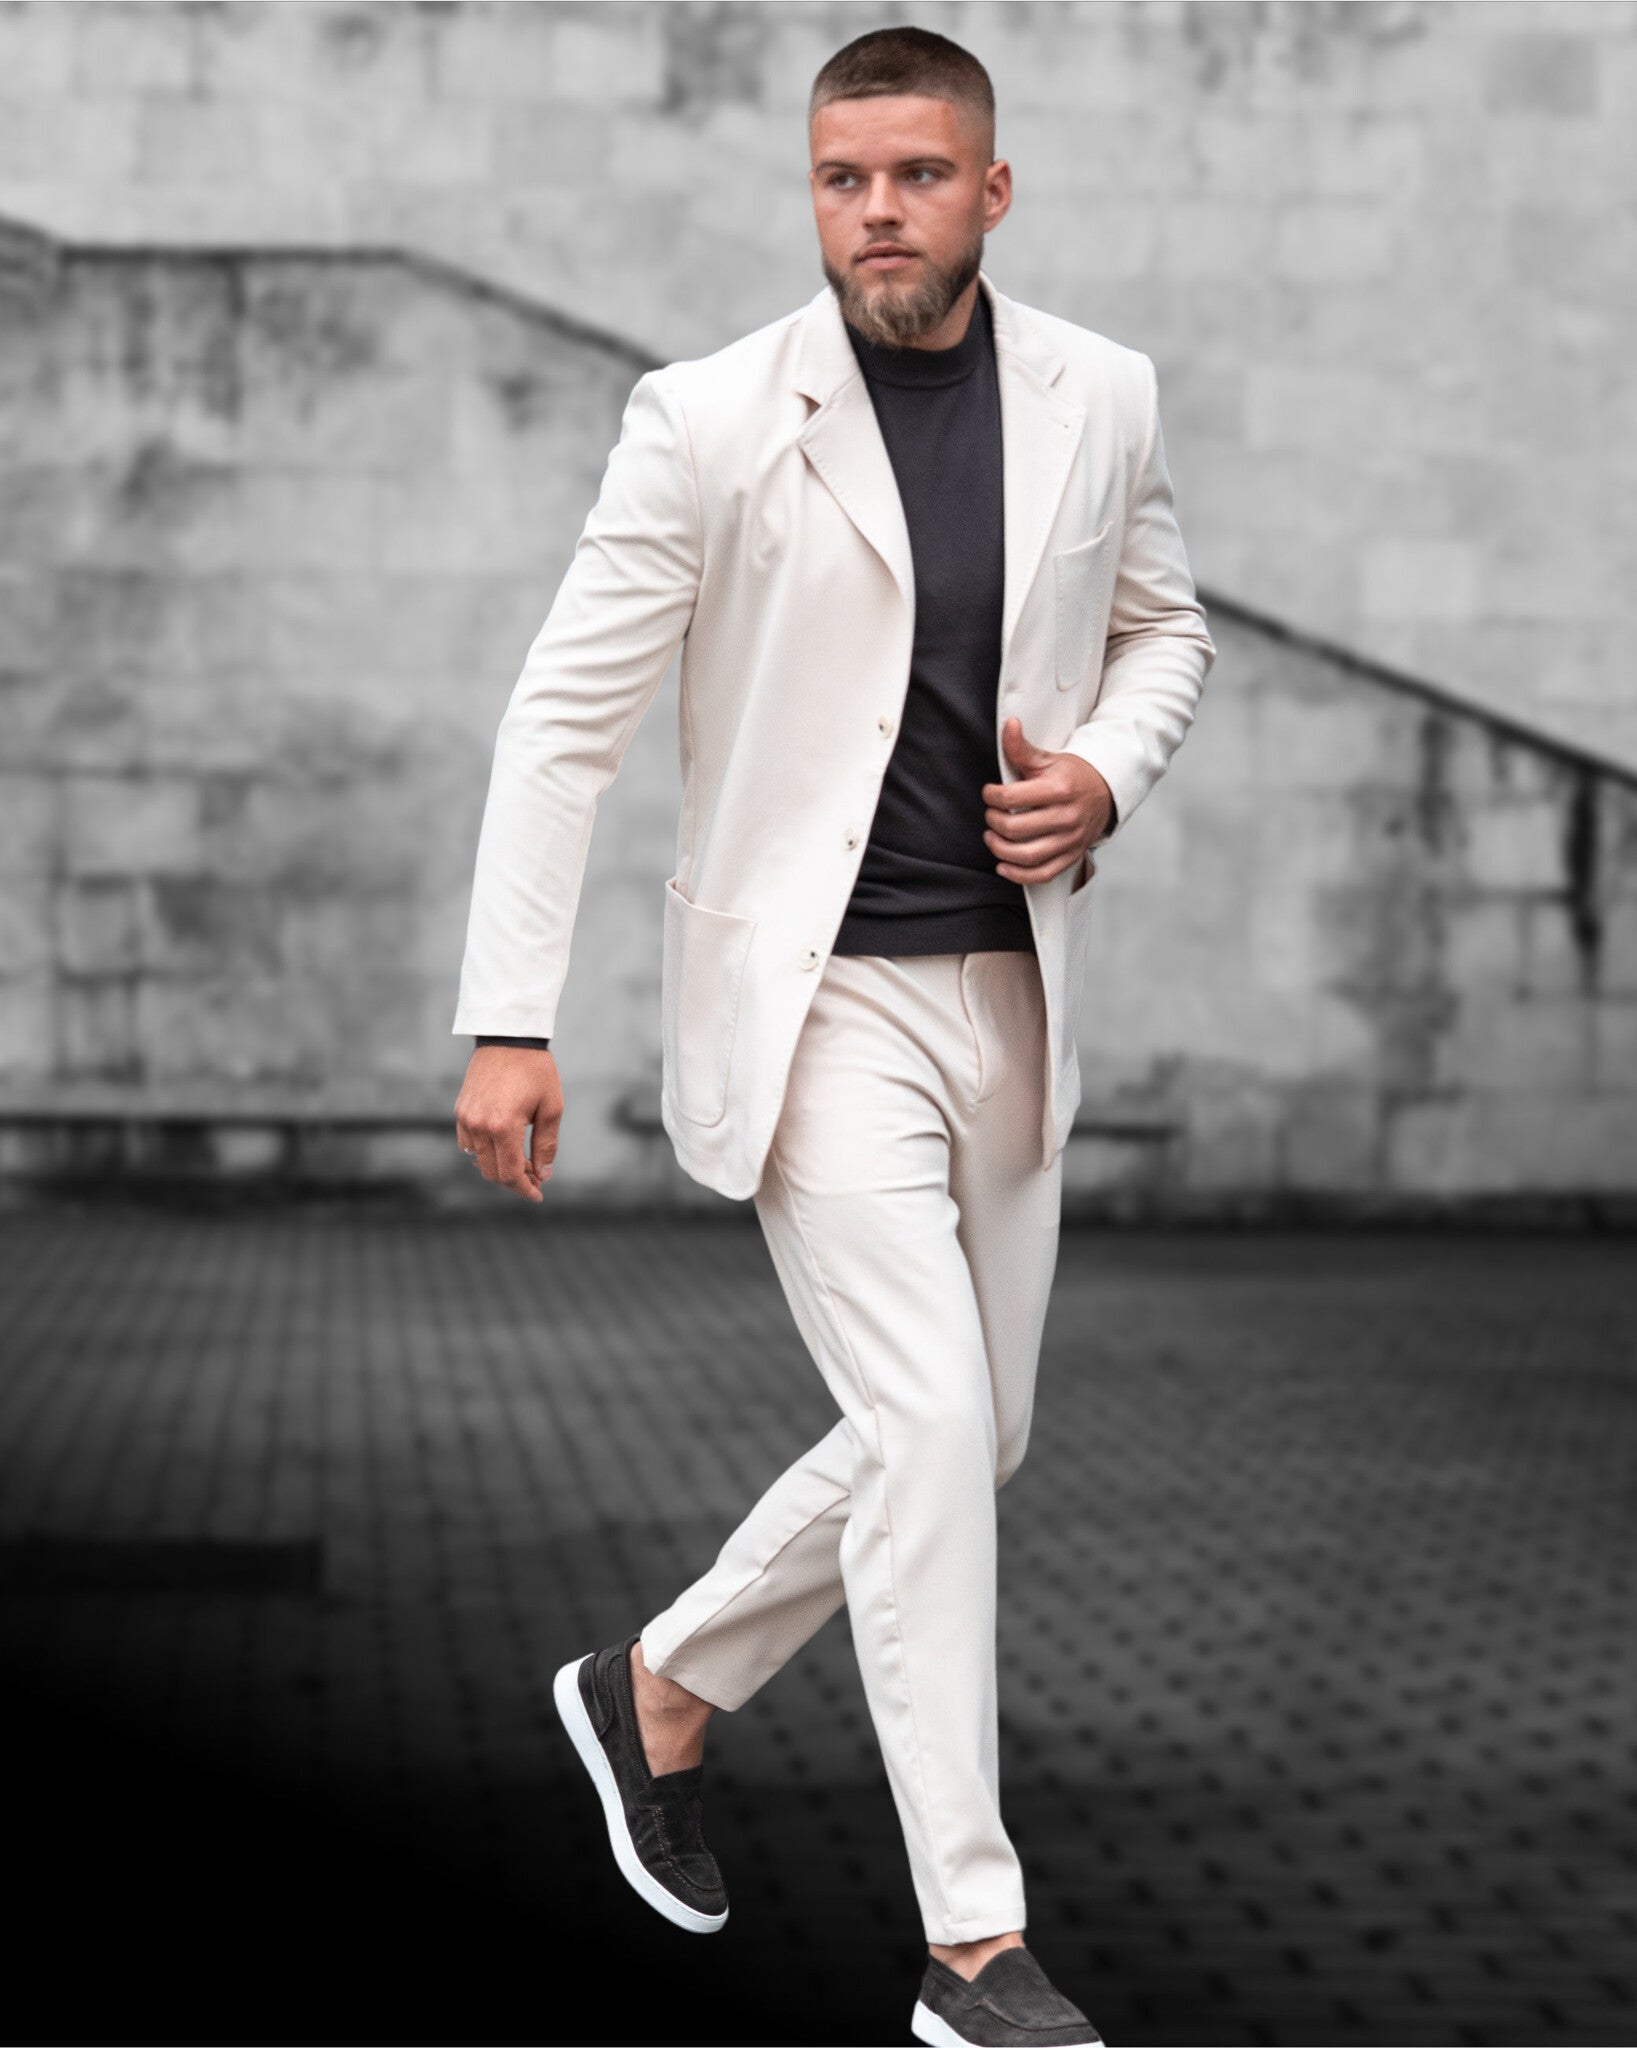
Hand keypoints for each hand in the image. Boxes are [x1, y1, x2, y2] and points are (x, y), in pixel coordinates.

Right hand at [454, 1046, 560, 1202]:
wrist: (508, 1038)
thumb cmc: (535, 1070)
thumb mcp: (551, 1107)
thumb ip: (546, 1145)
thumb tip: (543, 1175)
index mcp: (504, 1126)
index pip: (511, 1174)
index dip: (525, 1189)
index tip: (538, 1194)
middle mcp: (479, 1126)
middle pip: (492, 1173)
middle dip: (514, 1182)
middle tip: (535, 1178)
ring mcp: (466, 1119)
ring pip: (478, 1161)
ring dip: (499, 1168)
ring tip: (522, 1163)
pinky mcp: (461, 1111)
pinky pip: (468, 1145)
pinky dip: (484, 1154)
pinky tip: (503, 1148)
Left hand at [981, 718, 1112, 882]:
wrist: (1106, 791)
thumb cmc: (1072, 775)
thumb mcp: (1047, 758)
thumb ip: (1022, 747)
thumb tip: (1008, 725)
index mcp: (1058, 789)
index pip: (1011, 798)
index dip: (991, 796)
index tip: (990, 793)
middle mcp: (1066, 817)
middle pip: (1014, 828)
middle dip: (993, 821)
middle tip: (991, 814)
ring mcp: (1070, 840)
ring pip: (1026, 856)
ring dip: (999, 849)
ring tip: (992, 837)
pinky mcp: (1071, 856)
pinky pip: (1042, 874)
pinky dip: (1018, 875)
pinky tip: (1003, 865)